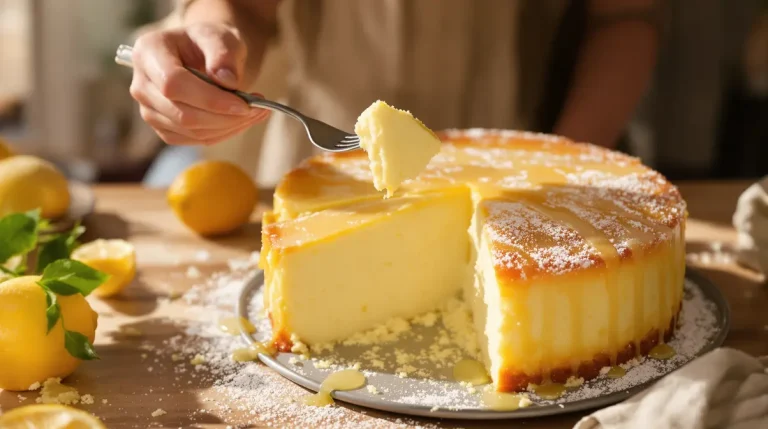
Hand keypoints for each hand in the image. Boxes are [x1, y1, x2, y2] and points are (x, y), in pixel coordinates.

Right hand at [129, 22, 269, 145]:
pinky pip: (194, 139)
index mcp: (148, 52)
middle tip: (258, 110)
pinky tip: (241, 120)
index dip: (210, 100)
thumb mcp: (220, 36)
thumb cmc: (208, 42)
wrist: (201, 54)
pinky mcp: (163, 127)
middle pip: (182, 113)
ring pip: (190, 131)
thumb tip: (227, 81)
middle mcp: (141, 84)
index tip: (244, 105)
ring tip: (256, 113)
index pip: (173, 84)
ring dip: (229, 127)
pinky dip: (223, 133)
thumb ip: (223, 53)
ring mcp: (149, 109)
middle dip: (225, 117)